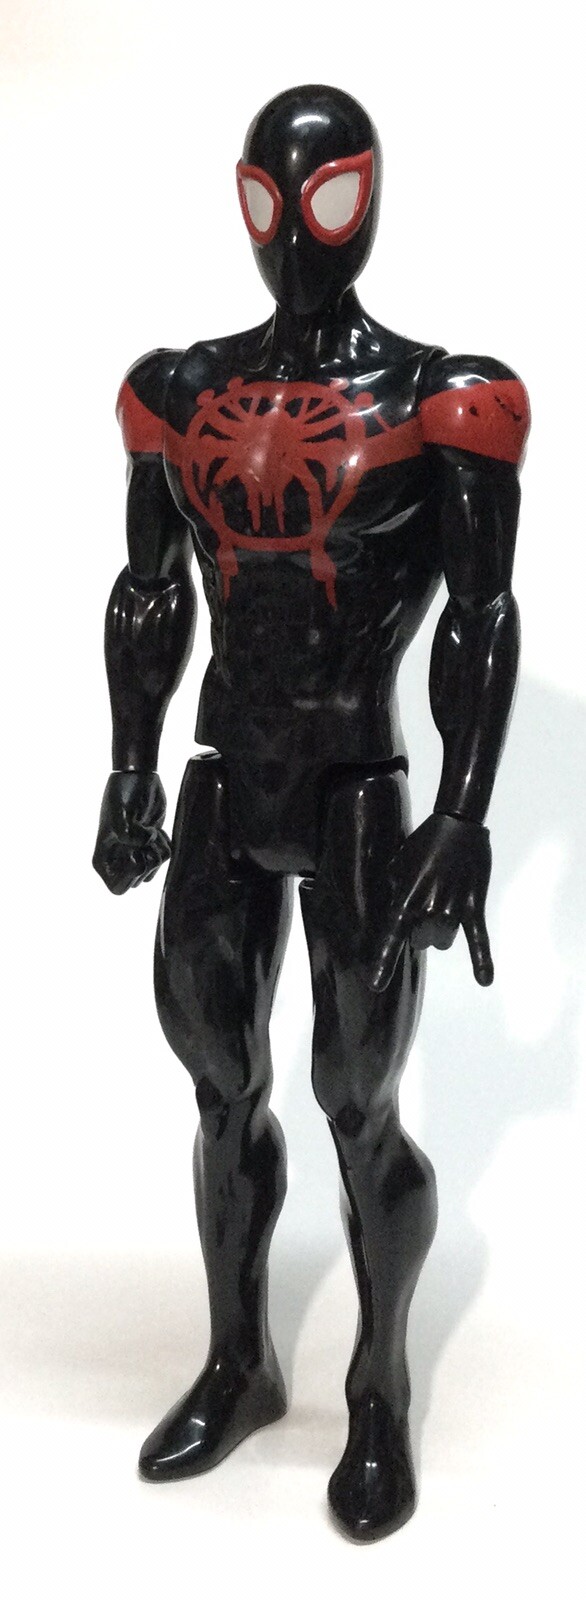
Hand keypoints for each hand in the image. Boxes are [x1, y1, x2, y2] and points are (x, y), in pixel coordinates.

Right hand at [93, 771, 170, 894]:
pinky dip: (164, 844)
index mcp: (103, 860)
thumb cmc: (123, 794)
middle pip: (139, 880)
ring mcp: (134, 854)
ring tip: (150, 831)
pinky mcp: (150, 846)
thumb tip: (143, 846)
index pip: (119, 889)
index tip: (133, 851)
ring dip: (158, 851)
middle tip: (145, 838)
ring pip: (153, 871)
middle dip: (148, 860)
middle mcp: (117, 861)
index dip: (131, 874)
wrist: (138, 778)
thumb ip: (127, 836)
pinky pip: (164, 858)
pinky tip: (156, 829)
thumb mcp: (119, 815)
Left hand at [369, 812, 493, 992]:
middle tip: (424, 902)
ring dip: (439, 930)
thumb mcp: (396, 867)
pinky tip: (485, 980)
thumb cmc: (422, 845)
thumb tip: (392, 914)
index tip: (377, 984)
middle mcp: (427, 909)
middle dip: (419, 929)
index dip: (383, 962)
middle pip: (420, 942)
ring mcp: (452, 910)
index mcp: (405, 899)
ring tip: (442, 902)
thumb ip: (392, 895)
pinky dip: (482, 960)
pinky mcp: (473, 907)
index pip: (391, 937)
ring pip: (443, 941)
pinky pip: (478, 939)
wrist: (458, 826)